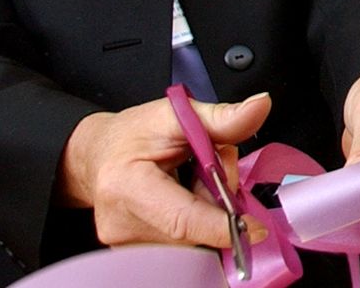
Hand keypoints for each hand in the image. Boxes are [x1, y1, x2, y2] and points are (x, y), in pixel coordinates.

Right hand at [58, 92, 271, 248]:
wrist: (100, 154)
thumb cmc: (133, 135)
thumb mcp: (177, 114)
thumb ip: (221, 117)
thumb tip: (259, 107)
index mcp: (128, 184)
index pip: (183, 220)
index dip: (222, 226)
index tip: (255, 228)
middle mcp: (121, 223)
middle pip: (195, 231)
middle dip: (217, 203)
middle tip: (208, 170)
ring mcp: (125, 243)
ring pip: (192, 240)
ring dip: (205, 214)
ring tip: (190, 181)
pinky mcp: (134, 253)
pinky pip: (182, 245)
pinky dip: (193, 224)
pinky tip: (182, 201)